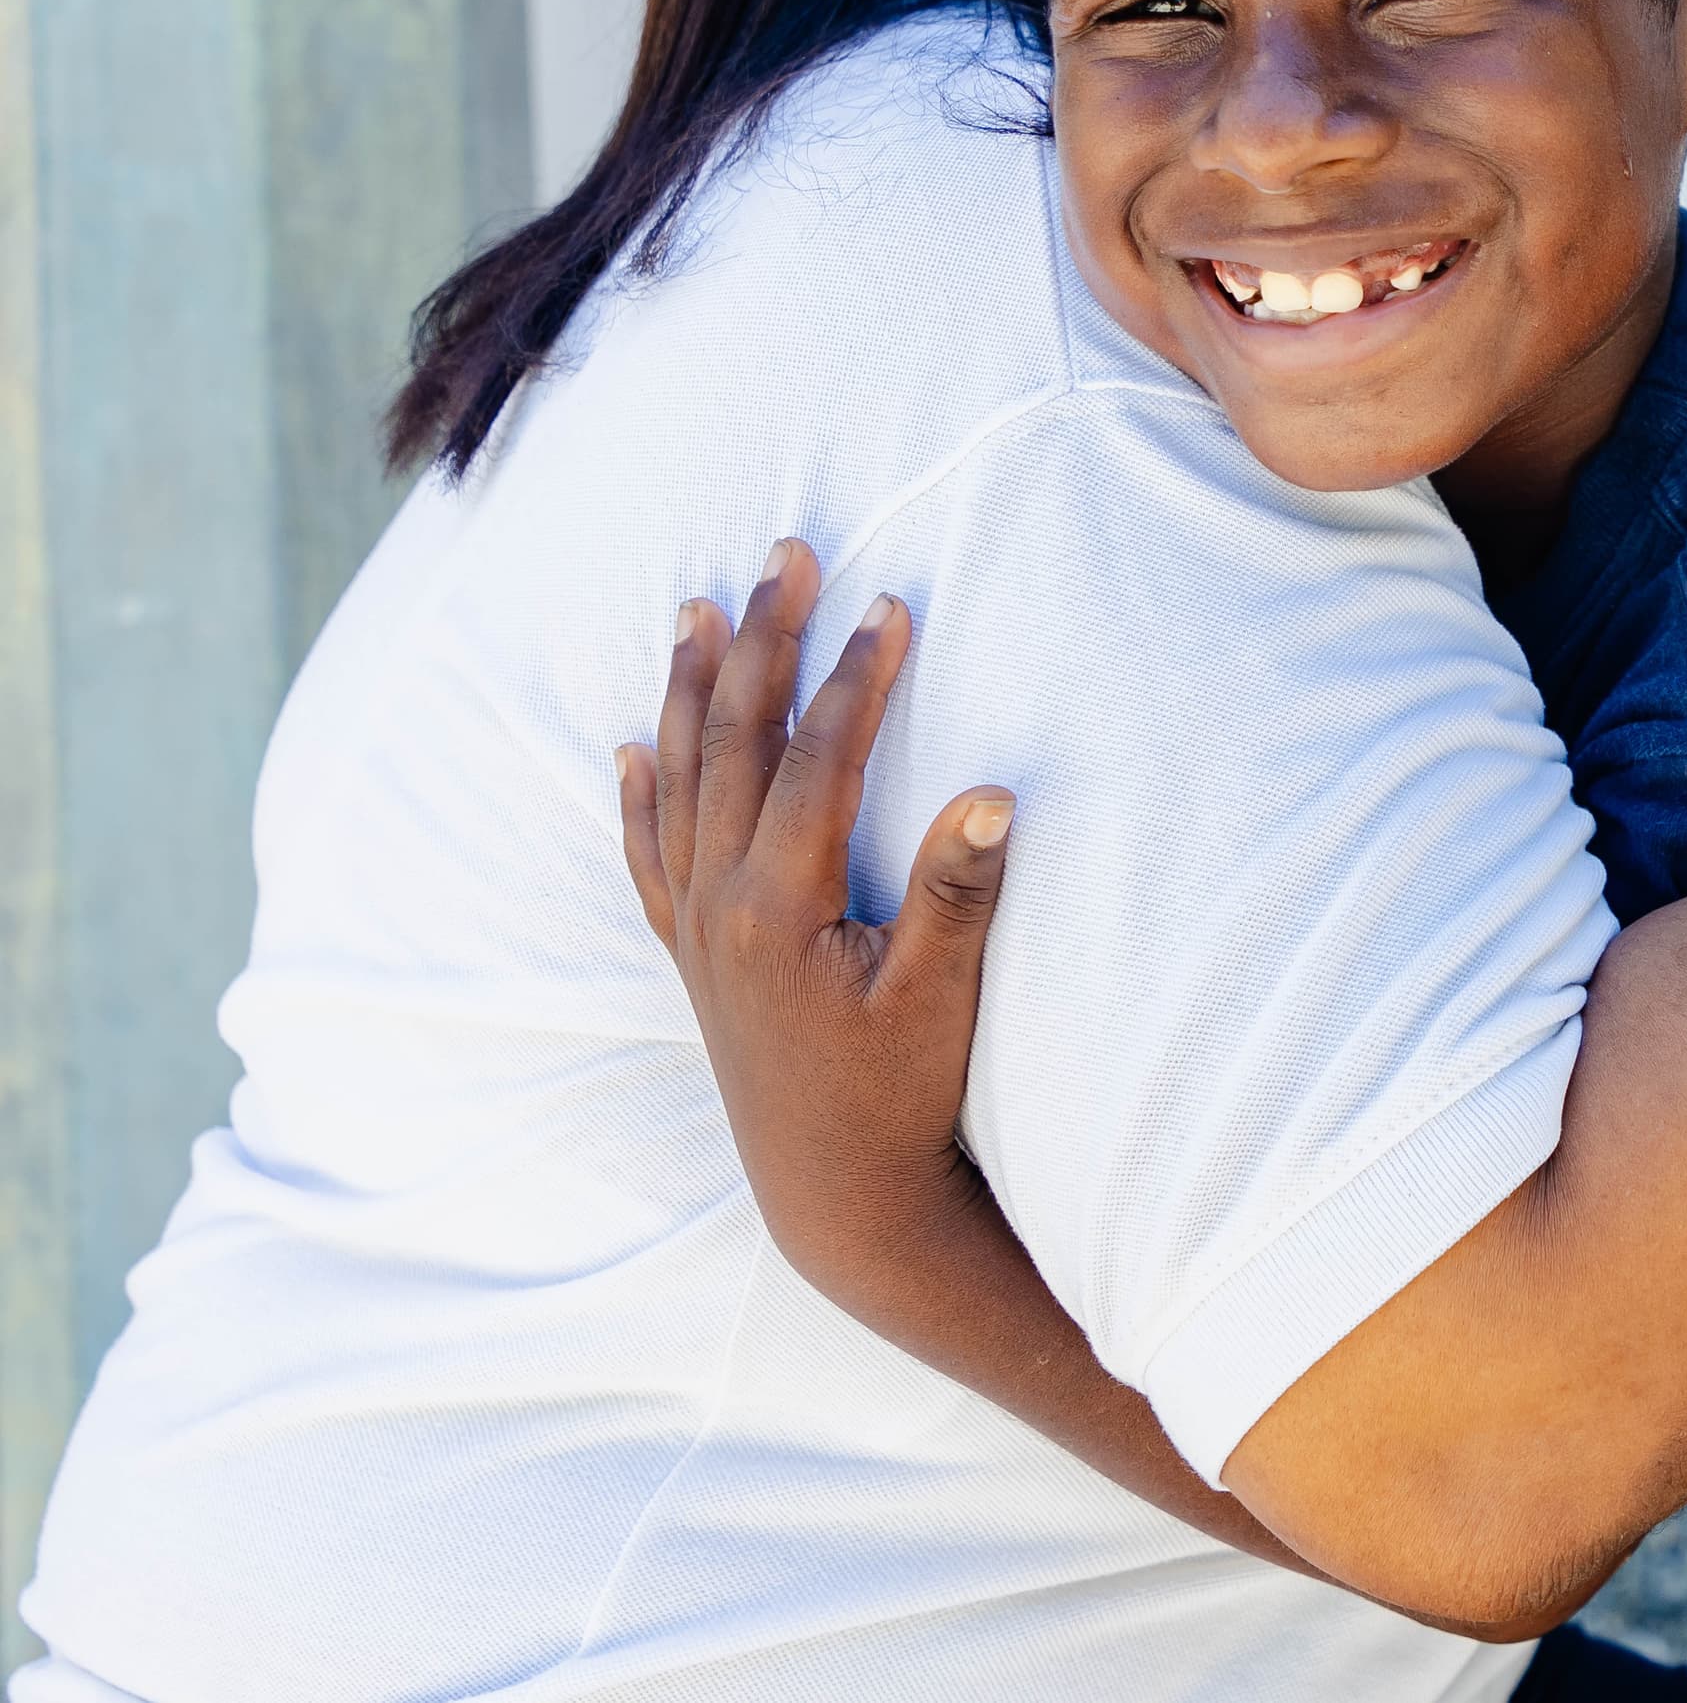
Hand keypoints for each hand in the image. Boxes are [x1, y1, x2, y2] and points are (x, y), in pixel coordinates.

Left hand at [617, 540, 1016, 1298]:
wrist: (835, 1196)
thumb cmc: (898, 1098)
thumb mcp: (943, 1000)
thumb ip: (960, 896)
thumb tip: (990, 794)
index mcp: (779, 904)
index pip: (816, 759)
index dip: (855, 676)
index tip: (889, 603)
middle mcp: (719, 905)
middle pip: (733, 743)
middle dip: (762, 642)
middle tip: (785, 556)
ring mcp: (698, 931)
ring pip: (679, 781)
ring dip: (689, 690)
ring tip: (697, 609)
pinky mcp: (696, 959)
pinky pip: (649, 857)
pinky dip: (638, 795)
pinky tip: (629, 751)